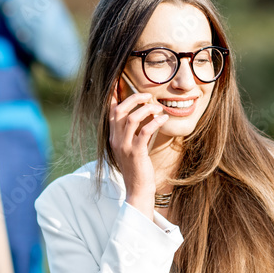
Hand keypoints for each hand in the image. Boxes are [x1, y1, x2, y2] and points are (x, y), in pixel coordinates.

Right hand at [109, 85, 166, 219]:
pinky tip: (163, 119)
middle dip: (134, 98)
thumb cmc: (137, 169)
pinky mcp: (136, 153)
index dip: (114, 96)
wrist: (138, 191)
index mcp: (113, 138)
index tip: (120, 82)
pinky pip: (144, 131)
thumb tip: (143, 116)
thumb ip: (133, 133)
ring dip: (146, 109)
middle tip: (148, 96)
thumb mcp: (131, 149)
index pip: (110, 112)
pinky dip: (154, 122)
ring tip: (158, 108)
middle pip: (119, 110)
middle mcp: (116, 140)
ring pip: (131, 118)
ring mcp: (125, 147)